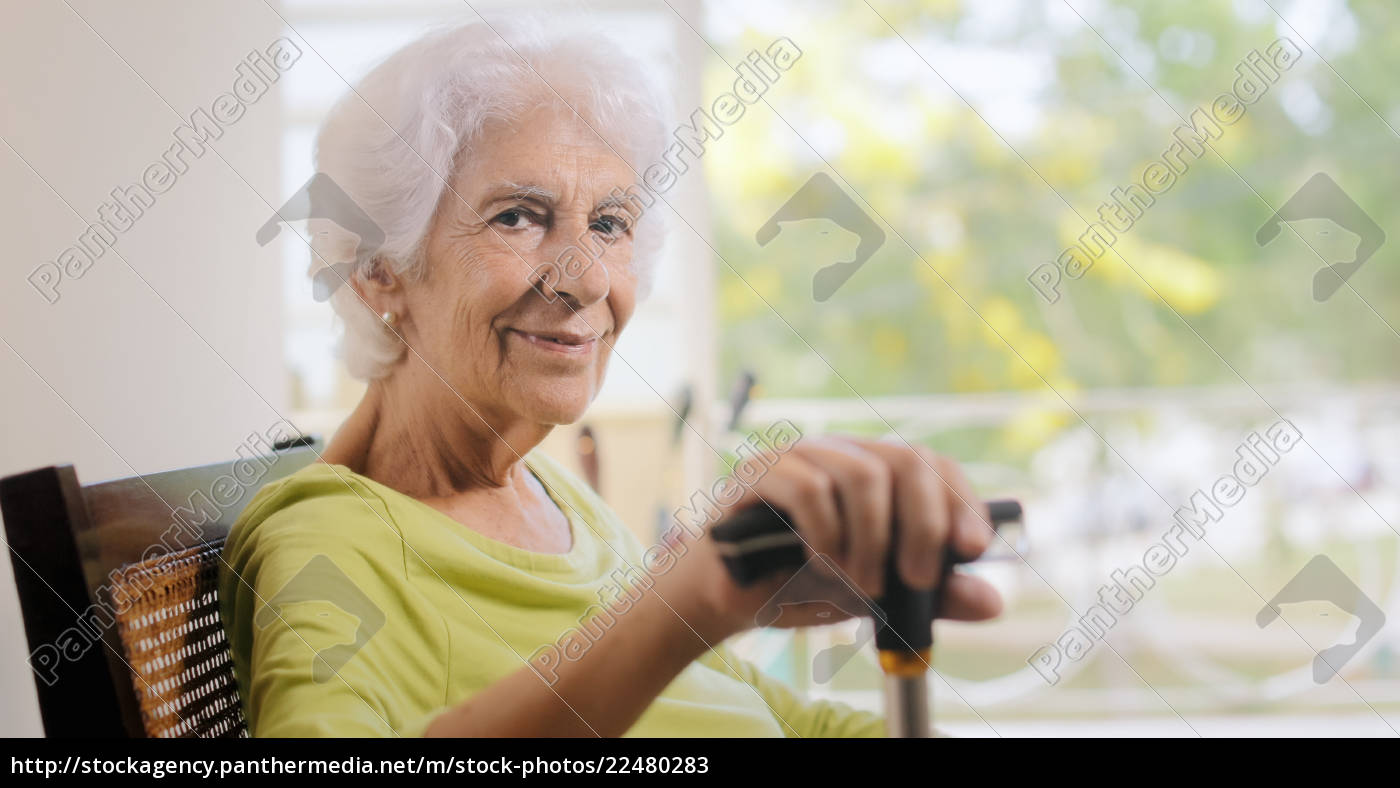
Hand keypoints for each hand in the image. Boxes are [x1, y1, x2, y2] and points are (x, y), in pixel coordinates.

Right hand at [685, 435, 1003, 638]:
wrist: (727, 598)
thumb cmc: (801, 585)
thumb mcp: (877, 594)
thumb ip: (929, 595)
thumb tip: (992, 602)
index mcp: (875, 473)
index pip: (931, 464)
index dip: (960, 501)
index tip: (972, 549)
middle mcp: (842, 453)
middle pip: (905, 459)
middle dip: (922, 525)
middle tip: (916, 580)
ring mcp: (800, 456)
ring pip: (861, 474)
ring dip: (871, 539)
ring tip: (859, 584)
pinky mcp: (758, 472)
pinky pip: (807, 487)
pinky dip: (826, 533)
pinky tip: (821, 565)